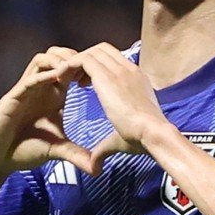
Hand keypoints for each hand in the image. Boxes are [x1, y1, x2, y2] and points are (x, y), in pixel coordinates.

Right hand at [0, 47, 94, 177]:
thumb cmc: (25, 150)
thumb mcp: (57, 151)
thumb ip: (76, 155)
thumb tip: (98, 169)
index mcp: (53, 95)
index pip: (70, 69)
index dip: (84, 66)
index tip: (100, 73)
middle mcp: (40, 88)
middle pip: (56, 56)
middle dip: (72, 56)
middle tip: (87, 65)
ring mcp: (26, 91)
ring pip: (41, 60)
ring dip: (57, 60)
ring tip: (72, 68)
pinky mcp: (13, 98)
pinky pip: (28, 80)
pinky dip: (42, 76)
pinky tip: (55, 78)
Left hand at [63, 43, 167, 173]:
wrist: (153, 134)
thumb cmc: (143, 139)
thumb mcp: (120, 140)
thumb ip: (104, 148)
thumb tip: (95, 165)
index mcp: (138, 81)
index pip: (115, 61)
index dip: (97, 68)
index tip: (85, 84)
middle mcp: (129, 70)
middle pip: (102, 50)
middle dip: (86, 60)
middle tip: (73, 80)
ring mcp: (119, 70)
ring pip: (92, 52)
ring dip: (76, 63)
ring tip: (65, 79)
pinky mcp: (107, 75)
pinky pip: (82, 59)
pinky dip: (69, 66)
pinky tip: (61, 79)